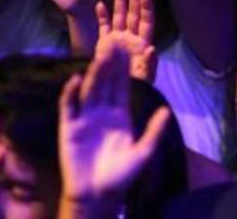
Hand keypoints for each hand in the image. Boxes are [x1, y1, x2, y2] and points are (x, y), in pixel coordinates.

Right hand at [58, 43, 171, 203]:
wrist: (97, 196)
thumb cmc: (120, 177)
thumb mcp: (142, 153)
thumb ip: (153, 132)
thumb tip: (167, 111)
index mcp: (120, 115)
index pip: (122, 86)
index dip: (125, 69)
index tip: (128, 49)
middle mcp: (102, 113)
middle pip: (106, 83)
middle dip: (110, 64)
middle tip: (113, 41)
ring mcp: (85, 118)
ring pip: (90, 90)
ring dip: (94, 73)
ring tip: (100, 55)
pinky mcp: (69, 128)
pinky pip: (69, 107)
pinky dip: (71, 93)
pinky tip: (76, 79)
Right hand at [96, 0, 157, 82]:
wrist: (115, 95)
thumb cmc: (135, 87)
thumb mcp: (144, 78)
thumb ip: (149, 64)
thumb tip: (152, 48)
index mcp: (143, 44)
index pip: (146, 21)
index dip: (146, 8)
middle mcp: (131, 38)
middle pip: (134, 14)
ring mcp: (117, 40)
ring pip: (119, 16)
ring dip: (119, 0)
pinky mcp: (104, 44)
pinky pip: (104, 26)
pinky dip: (102, 16)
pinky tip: (100, 4)